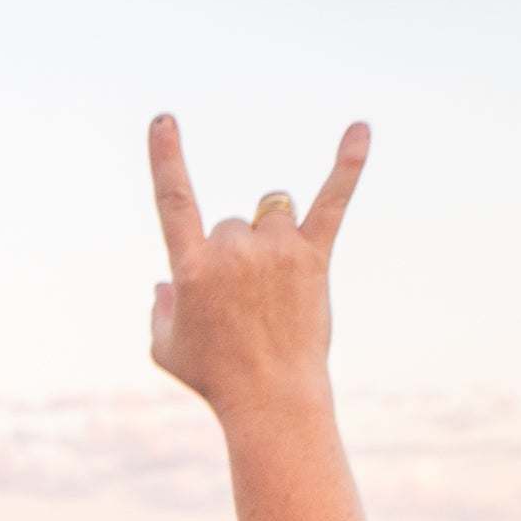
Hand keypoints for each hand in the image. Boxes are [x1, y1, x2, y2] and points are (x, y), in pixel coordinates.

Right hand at [147, 116, 366, 419]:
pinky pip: (333, 200)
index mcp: (190, 268)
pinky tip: (360, 129)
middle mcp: (233, 250)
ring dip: (270, 240)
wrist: (271, 399)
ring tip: (276, 289)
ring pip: (270, 213)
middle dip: (233, 256)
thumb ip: (160, 309)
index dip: (166, 158)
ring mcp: (276, 250)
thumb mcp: (165, 349)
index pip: (173, 200)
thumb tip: (167, 284)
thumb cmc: (214, 378)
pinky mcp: (313, 257)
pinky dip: (348, 163)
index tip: (164, 121)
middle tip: (245, 307)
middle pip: (230, 222)